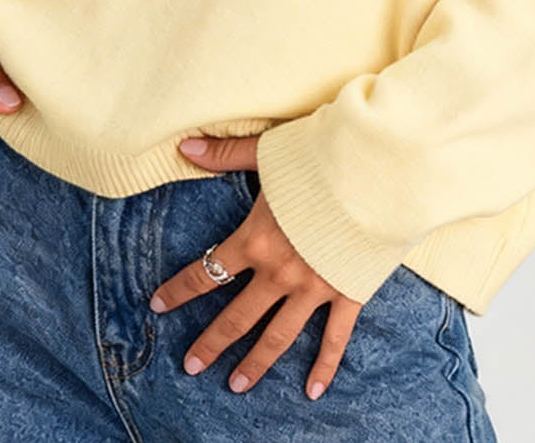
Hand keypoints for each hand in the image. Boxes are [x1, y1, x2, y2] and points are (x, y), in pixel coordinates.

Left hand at [148, 134, 362, 399]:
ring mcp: (315, 288)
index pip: (207, 271)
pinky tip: (312, 391)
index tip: (157, 305)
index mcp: (256, 240)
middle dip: (212, 342)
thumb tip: (183, 143)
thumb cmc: (321, 157)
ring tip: (236, 386)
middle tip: (191, 366)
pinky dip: (324, 366)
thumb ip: (224, 154)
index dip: (179, 290)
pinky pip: (334, 338)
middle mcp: (280, 272)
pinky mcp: (348, 292)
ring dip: (256, 363)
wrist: (377, 172)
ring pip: (278, 336)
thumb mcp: (268, 153)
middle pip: (237, 316)